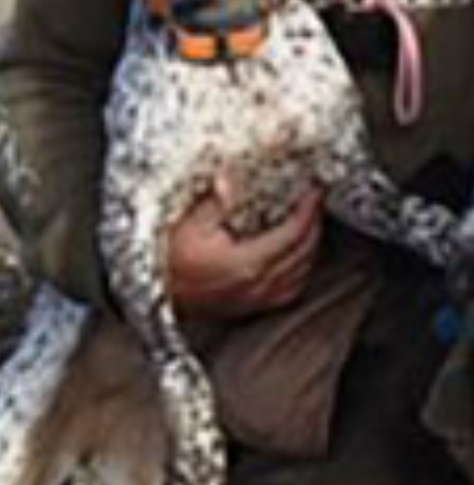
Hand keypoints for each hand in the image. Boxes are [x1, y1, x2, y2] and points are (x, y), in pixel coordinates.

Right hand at [167, 181, 323, 319]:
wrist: (148, 291)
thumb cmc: (164, 258)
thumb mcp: (192, 219)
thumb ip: (222, 198)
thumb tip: (237, 175)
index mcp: (245, 263)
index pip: (294, 232)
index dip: (309, 208)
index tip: (313, 190)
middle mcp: (254, 286)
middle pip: (304, 252)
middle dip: (314, 223)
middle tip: (313, 200)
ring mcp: (253, 300)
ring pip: (301, 273)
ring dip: (310, 246)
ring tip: (309, 222)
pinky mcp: (247, 308)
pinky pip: (289, 292)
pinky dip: (300, 270)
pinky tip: (297, 256)